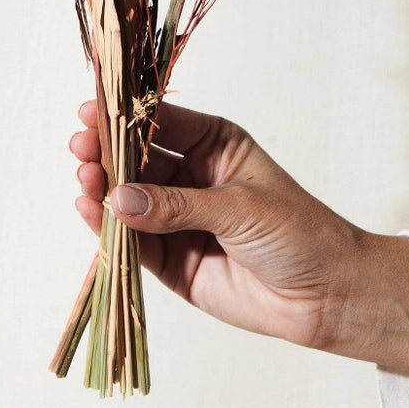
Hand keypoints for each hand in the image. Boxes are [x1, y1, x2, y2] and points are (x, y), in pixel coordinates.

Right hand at [70, 100, 408, 375]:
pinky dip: (108, 229)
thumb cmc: (299, 233)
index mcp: (214, 145)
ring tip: (83, 179)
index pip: (160, 124)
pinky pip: (132, 242)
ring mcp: (178, 219)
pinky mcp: (172, 261)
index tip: (90, 111)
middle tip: (80, 147)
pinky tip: (89, 212)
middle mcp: (191, 177)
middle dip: (105, 152)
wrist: (328, 296)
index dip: (124, 117)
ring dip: (102, 189)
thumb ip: (177, 205)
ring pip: (128, 199)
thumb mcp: (240, 208)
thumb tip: (119, 199)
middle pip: (136, 159)